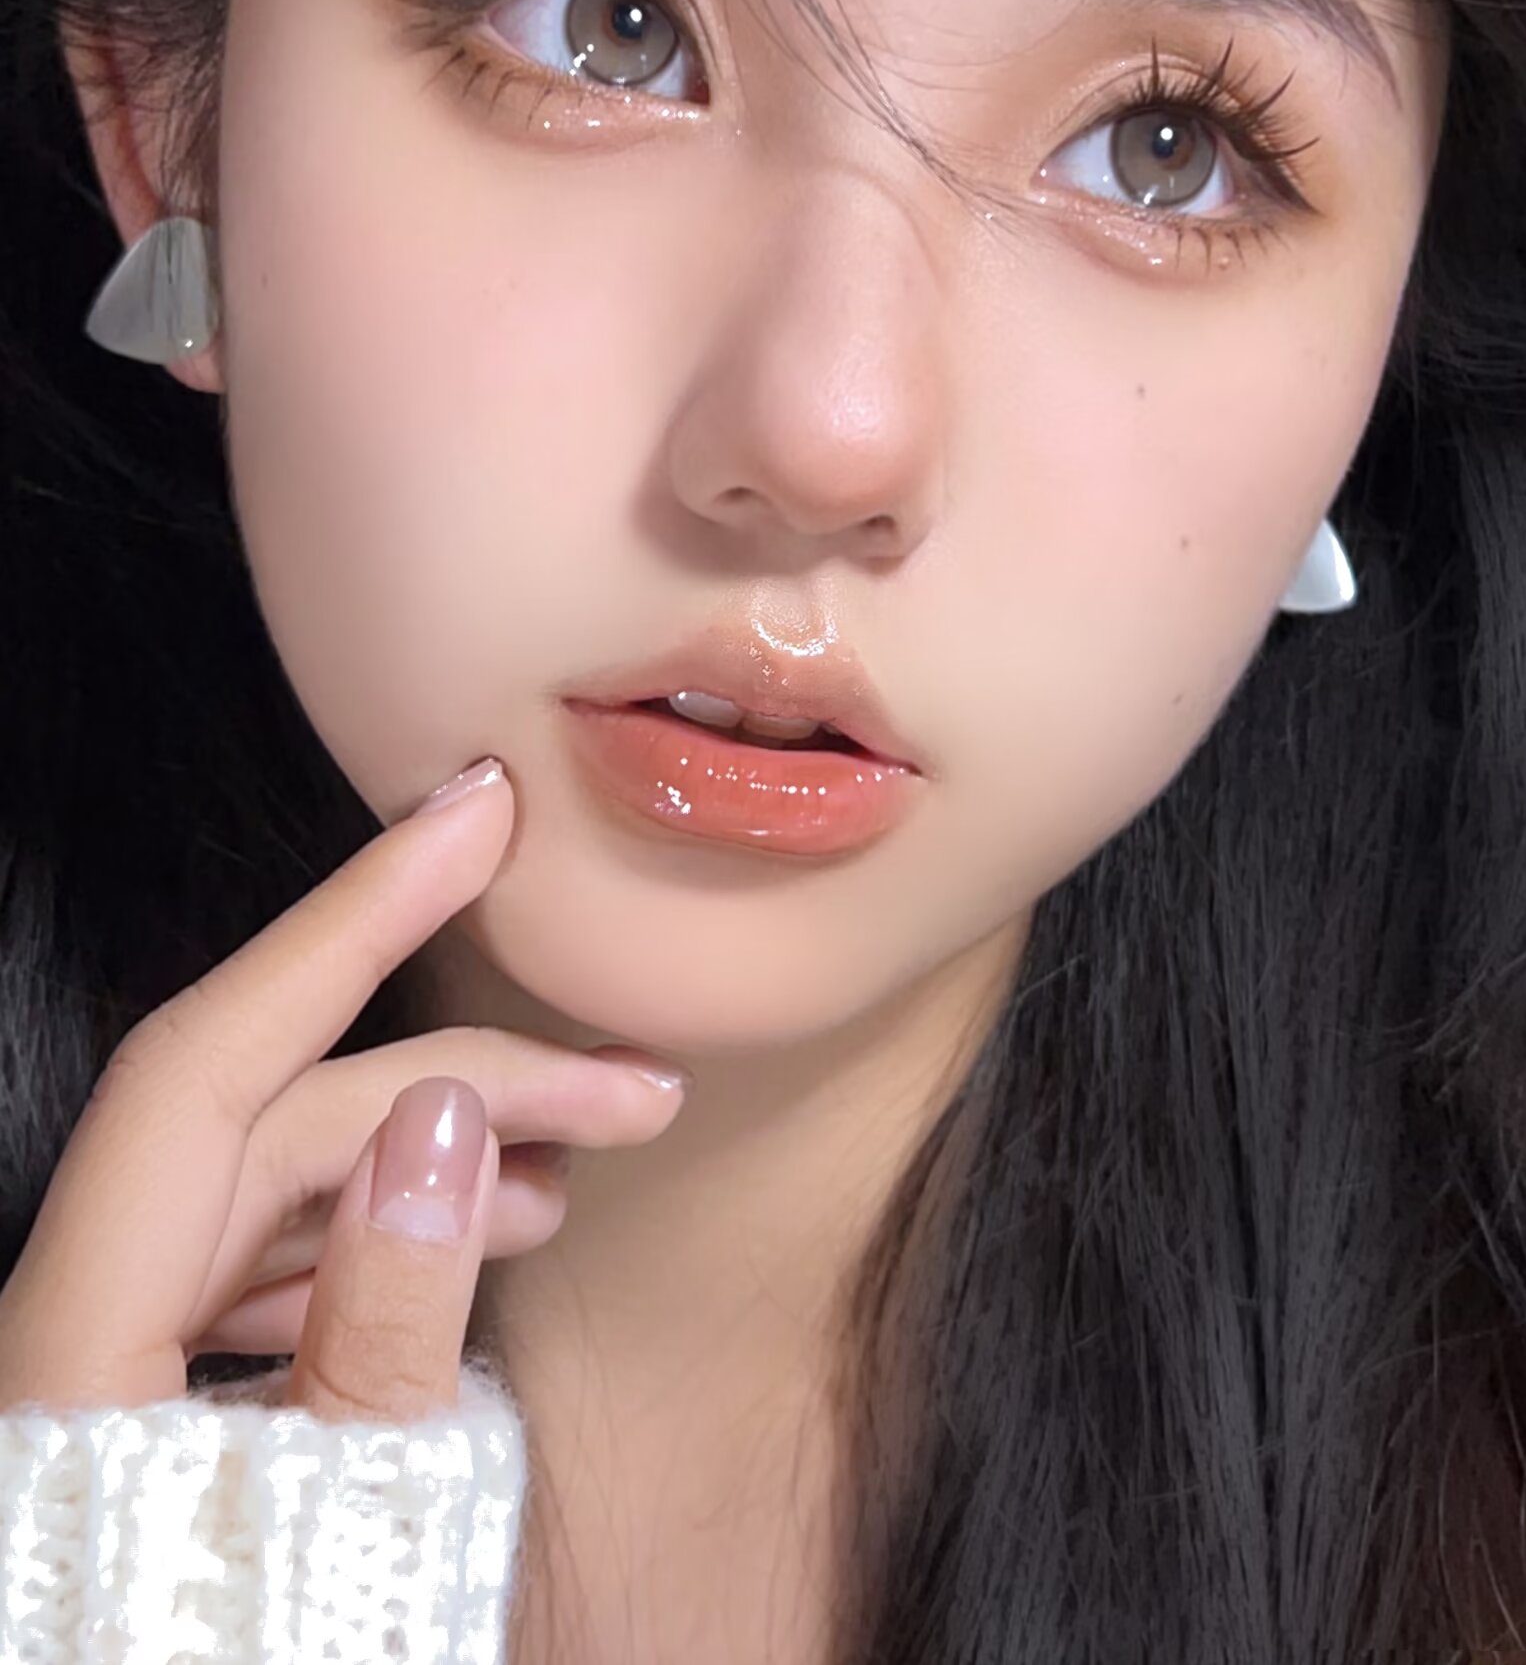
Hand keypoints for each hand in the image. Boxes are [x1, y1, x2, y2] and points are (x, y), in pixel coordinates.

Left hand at [0, 756, 690, 1417]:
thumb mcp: (330, 1532)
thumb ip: (382, 1328)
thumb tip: (444, 1120)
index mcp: (77, 1343)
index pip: (209, 1060)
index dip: (352, 919)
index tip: (472, 818)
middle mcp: (73, 1325)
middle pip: (277, 1126)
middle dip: (466, 1085)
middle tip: (628, 1090)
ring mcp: (106, 1361)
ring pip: (274, 1192)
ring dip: (429, 1163)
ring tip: (561, 1178)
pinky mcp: (141, 1403)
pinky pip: (255, 1267)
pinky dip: (372, 1240)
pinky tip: (465, 1245)